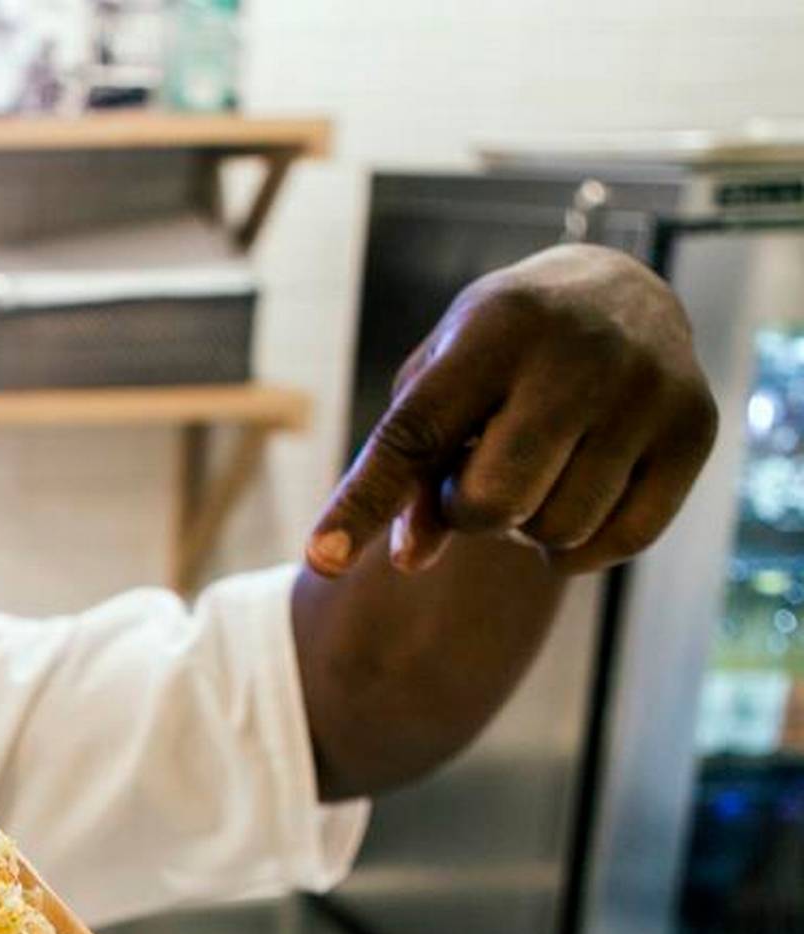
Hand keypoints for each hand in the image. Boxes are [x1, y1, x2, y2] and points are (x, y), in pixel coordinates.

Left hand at [306, 244, 715, 578]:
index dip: (363, 504)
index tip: (320, 560)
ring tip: (539, 467)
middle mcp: (577, 354)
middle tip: (481, 471)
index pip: (414, 435)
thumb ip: (409, 468)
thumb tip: (409, 560)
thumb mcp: (441, 380)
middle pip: (491, 503)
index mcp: (492, 330)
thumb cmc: (501, 350)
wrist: (621, 290)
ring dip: (530, 526)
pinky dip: (583, 545)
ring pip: (557, 530)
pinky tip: (578, 495)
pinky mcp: (695, 427)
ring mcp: (645, 390)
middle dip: (470, 510)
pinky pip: (620, 541)